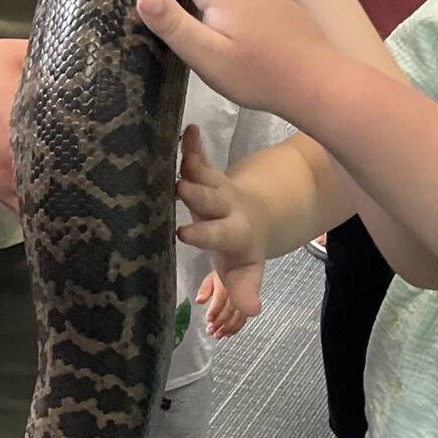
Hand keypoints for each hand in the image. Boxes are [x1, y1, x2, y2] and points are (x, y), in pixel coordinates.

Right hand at [179, 126, 266, 323]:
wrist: (258, 214)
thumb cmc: (241, 248)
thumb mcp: (245, 270)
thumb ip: (245, 289)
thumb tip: (253, 311)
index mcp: (231, 232)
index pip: (216, 234)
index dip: (202, 234)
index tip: (183, 234)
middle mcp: (223, 206)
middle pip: (209, 199)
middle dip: (196, 193)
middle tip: (179, 187)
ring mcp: (214, 187)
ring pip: (203, 174)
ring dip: (192, 162)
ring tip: (184, 149)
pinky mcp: (206, 172)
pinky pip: (199, 156)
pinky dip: (192, 142)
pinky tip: (188, 127)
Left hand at [196, 267, 248, 339]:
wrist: (246, 267)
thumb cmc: (226, 273)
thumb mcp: (212, 278)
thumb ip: (205, 289)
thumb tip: (199, 301)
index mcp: (228, 281)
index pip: (221, 296)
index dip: (215, 309)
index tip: (209, 318)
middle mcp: (239, 290)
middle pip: (230, 308)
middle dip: (220, 321)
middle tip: (210, 331)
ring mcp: (246, 298)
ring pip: (239, 315)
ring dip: (228, 327)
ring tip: (218, 335)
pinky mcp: (250, 305)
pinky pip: (244, 318)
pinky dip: (236, 327)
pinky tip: (228, 334)